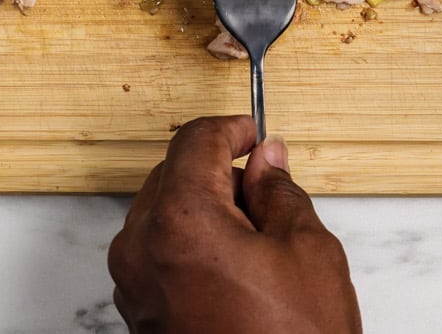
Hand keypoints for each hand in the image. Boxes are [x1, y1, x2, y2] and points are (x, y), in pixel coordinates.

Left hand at [108, 116, 360, 333]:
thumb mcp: (307, 250)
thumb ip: (279, 190)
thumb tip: (267, 159)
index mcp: (180, 222)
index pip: (193, 141)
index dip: (230, 128)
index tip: (254, 133)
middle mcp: (141, 250)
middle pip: (172, 173)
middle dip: (217, 171)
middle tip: (267, 189)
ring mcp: (134, 285)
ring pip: (161, 211)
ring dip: (202, 206)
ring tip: (257, 238)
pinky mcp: (139, 312)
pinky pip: (155, 250)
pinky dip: (188, 241)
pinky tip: (234, 265)